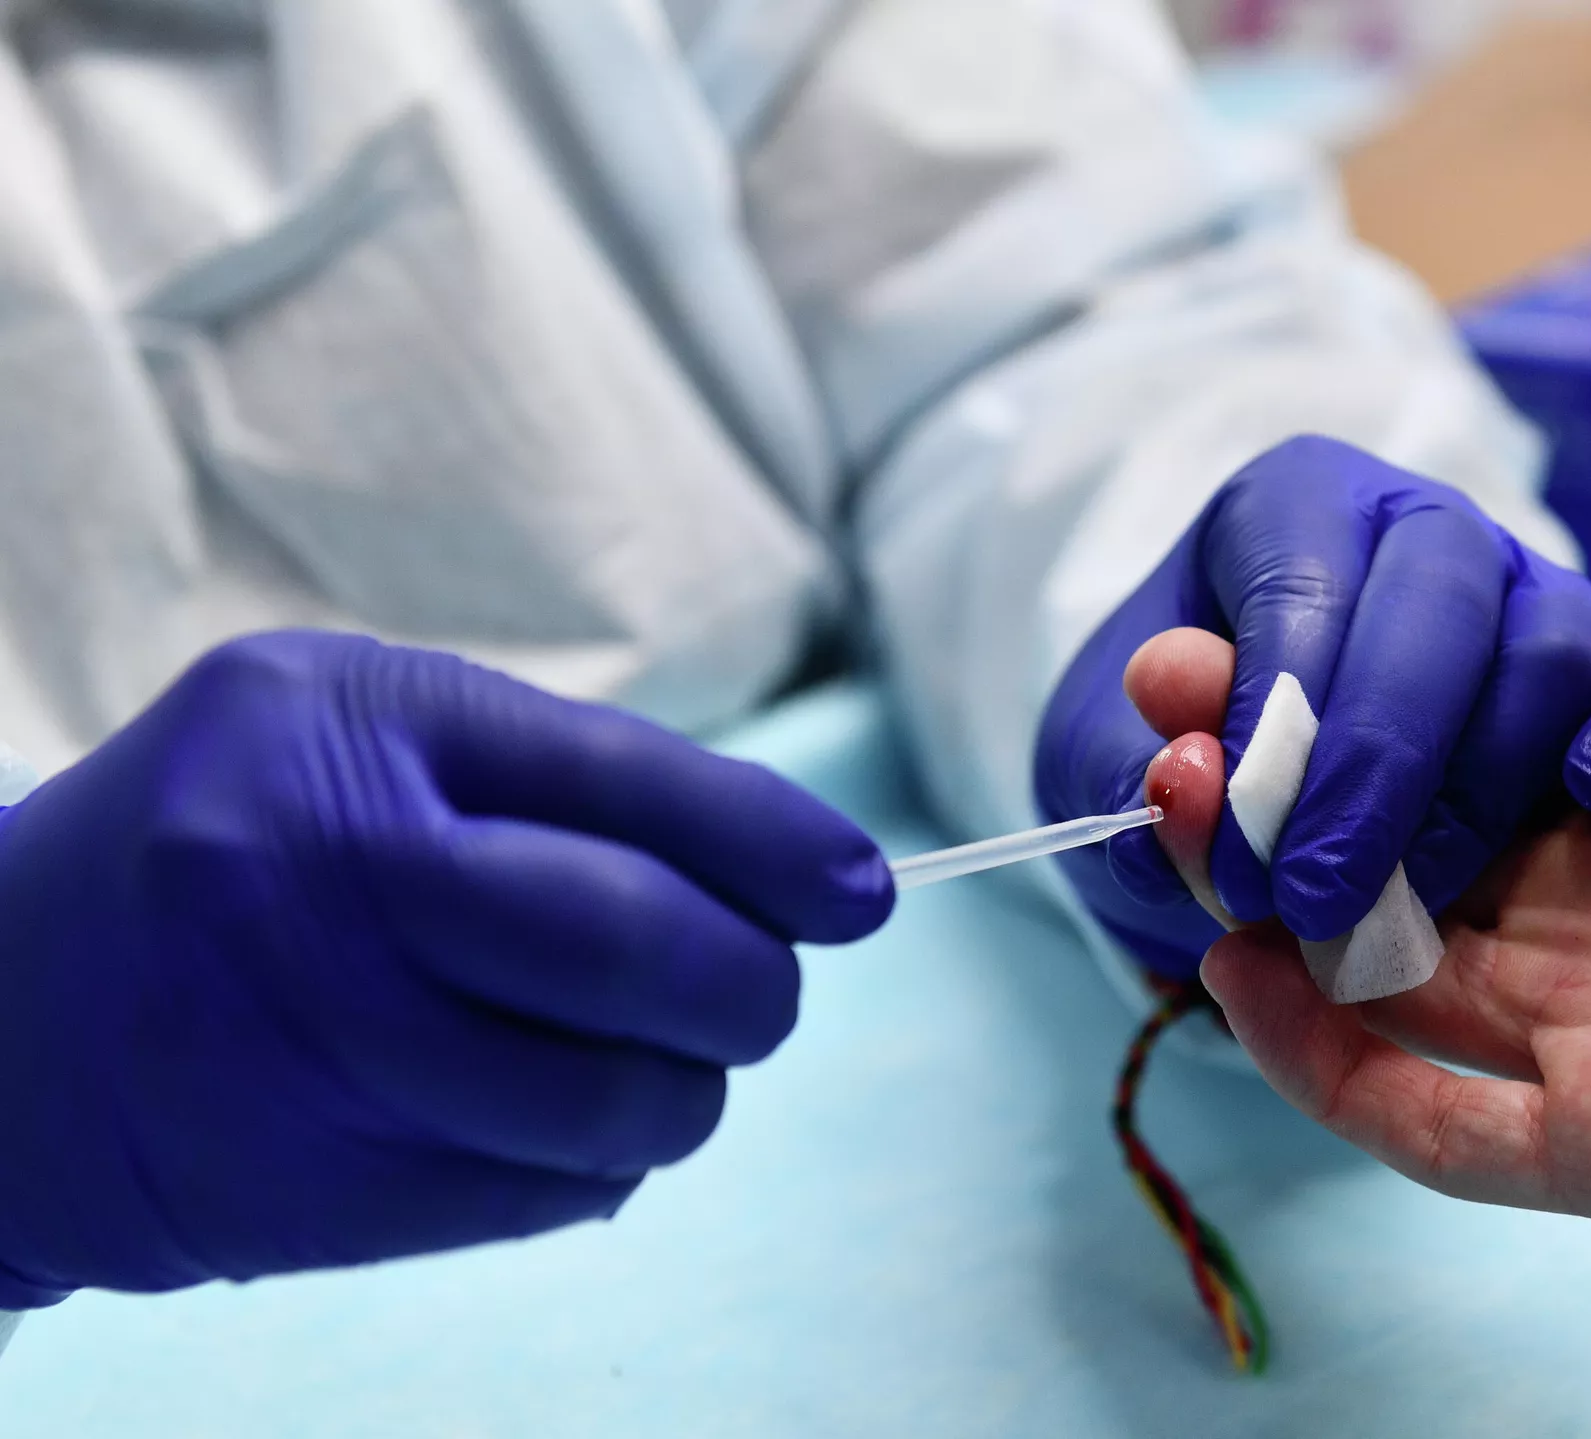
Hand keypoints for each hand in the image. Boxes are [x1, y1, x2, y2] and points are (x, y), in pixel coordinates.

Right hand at [0, 632, 892, 1306]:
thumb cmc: (218, 850)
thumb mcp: (348, 735)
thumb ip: (549, 779)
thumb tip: (788, 866)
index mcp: (353, 725)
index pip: (628, 779)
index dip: (775, 843)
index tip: (858, 891)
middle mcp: (332, 876)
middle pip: (639, 946)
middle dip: (753, 984)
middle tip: (764, 994)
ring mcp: (321, 1043)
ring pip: (616, 1098)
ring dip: (684, 1092)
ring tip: (654, 1063)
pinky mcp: (320, 1189)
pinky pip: (550, 1194)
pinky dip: (599, 1165)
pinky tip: (554, 1123)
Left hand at [1034, 435, 1590, 978]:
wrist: (1250, 767)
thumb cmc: (1172, 739)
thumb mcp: (1104, 757)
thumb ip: (1129, 767)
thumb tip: (1189, 775)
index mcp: (1292, 506)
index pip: (1303, 587)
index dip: (1278, 727)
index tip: (1247, 857)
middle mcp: (1420, 522)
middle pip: (1440, 605)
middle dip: (1381, 766)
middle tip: (1323, 901)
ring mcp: (1527, 583)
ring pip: (1551, 644)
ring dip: (1484, 783)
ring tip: (1413, 898)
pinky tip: (1585, 797)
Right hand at [1193, 235, 1590, 1282]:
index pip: (1467, 752)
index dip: (1349, 702)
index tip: (1234, 641)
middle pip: (1399, 865)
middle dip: (1273, 794)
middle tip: (1167, 723)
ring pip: (1382, 982)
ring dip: (1262, 903)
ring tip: (1176, 802)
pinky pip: (1425, 1119)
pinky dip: (1316, 1056)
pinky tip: (1239, 959)